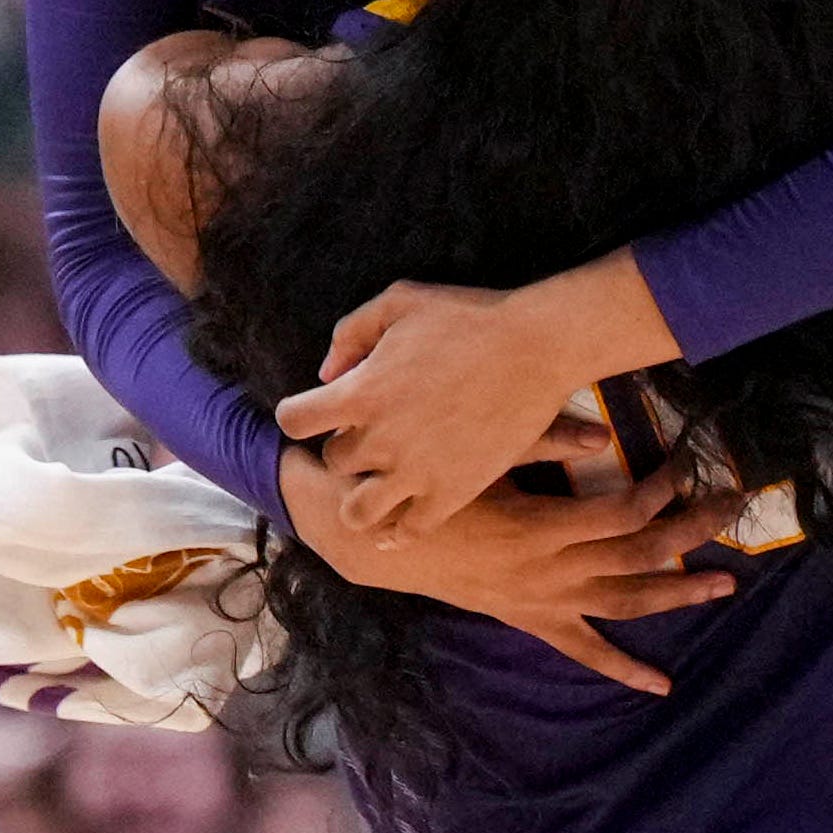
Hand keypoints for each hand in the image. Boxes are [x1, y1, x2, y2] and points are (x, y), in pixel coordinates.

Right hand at [276, 439, 741, 694]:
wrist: (371, 538)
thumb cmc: (426, 485)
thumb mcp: (478, 455)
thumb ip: (541, 439)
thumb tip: (603, 433)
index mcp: (538, 527)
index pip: (621, 513)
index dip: (662, 490)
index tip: (683, 465)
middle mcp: (547, 571)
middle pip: (637, 554)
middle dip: (691, 530)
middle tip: (733, 506)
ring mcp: (540, 600)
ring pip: (624, 602)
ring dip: (677, 594)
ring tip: (724, 585)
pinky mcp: (529, 618)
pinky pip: (582, 649)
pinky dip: (622, 668)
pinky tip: (661, 686)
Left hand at [281, 276, 630, 534]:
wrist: (538, 348)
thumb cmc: (469, 318)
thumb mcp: (400, 302)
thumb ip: (352, 332)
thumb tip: (326, 374)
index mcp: (360, 391)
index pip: (294, 420)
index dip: (301, 415)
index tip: (320, 412)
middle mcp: (380, 438)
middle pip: (333, 462)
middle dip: (347, 449)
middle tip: (374, 438)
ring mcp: (416, 472)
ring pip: (358, 512)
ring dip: (361, 500)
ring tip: (378, 488)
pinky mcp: (452, 493)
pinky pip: (410, 530)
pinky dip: (399, 531)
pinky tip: (400, 522)